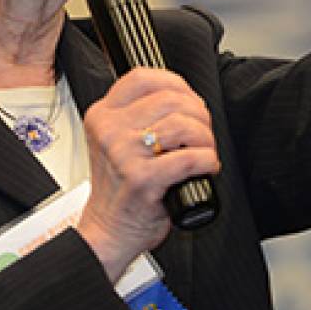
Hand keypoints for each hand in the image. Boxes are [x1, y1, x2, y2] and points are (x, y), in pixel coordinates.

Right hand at [75, 68, 220, 280]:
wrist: (109, 231)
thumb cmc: (120, 190)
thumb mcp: (117, 142)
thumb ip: (139, 116)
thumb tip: (184, 98)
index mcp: (102, 116)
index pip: (142, 78)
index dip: (176, 83)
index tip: (189, 99)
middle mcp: (110, 131)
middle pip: (170, 99)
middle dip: (198, 114)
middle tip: (202, 133)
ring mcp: (124, 154)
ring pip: (183, 124)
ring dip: (205, 138)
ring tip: (204, 151)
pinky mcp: (142, 179)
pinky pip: (190, 157)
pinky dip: (208, 161)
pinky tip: (206, 167)